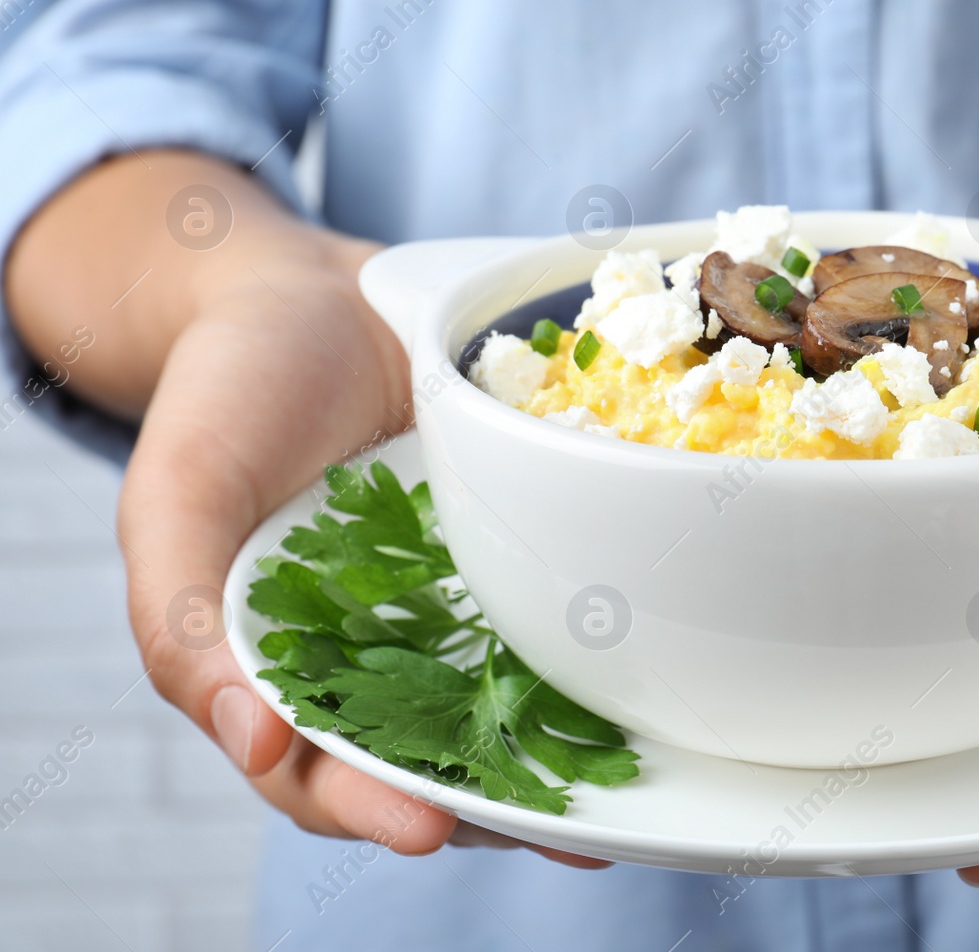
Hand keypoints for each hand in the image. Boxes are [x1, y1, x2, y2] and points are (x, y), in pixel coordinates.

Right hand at [116, 222, 606, 863]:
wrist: (316, 301)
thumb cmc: (227, 398)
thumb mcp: (176, 498)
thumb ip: (180, 620)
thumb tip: (255, 740)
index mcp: (282, 668)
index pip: (321, 773)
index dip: (367, 809)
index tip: (427, 825)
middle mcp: (375, 658)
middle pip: (431, 763)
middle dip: (494, 806)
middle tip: (561, 833)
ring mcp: (452, 615)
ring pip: (504, 714)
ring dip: (559, 763)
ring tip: (623, 803)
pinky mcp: (515, 562)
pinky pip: (553, 627)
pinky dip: (592, 670)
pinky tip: (645, 700)